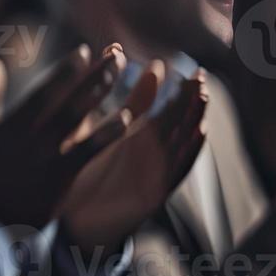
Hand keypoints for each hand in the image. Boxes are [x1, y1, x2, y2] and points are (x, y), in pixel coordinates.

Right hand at [0, 43, 131, 230]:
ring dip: (100, 93)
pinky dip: (106, 133)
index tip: (85, 52)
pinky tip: (125, 118)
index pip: (44, 90)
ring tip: (122, 77)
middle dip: (93, 74)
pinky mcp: (58, 177)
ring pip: (78, 116)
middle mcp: (30, 135)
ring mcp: (45, 155)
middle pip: (67, 98)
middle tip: (117, 55)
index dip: (66, 70)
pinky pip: (87, 150)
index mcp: (10, 125)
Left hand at [60, 63, 207, 252]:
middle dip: (191, 101)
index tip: (181, 67)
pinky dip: (188, 152)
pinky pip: (174, 173)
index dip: (174, 91)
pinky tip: (197, 134)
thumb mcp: (95, 134)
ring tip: (202, 99)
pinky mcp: (152, 195)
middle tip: (198, 77)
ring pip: (181, 145)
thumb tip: (108, 54)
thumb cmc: (83, 176)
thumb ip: (98, 102)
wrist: (73, 221)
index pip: (162, 111)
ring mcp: (154, 175)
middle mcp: (151, 157)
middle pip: (178, 125)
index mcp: (138, 141)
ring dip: (194, 121)